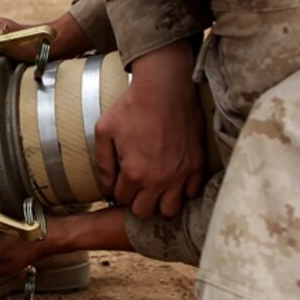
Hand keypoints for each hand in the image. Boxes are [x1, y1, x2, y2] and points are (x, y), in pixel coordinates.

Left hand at [94, 42, 205, 218]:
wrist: (165, 87)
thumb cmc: (133, 106)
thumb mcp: (104, 130)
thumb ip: (103, 162)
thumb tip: (107, 185)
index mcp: (134, 172)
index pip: (122, 200)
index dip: (119, 190)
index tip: (121, 179)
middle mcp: (159, 179)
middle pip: (145, 212)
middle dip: (137, 201)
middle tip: (137, 186)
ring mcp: (180, 174)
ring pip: (170, 210)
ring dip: (161, 201)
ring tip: (156, 187)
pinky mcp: (196, 164)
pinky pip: (192, 193)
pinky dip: (183, 189)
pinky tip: (174, 177)